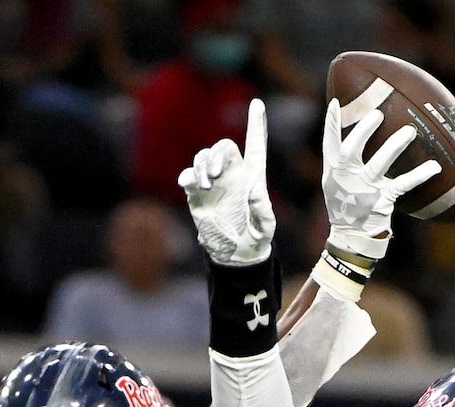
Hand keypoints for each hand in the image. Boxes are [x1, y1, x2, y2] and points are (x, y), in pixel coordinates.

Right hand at [180, 98, 275, 266]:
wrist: (236, 255)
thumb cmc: (257, 239)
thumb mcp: (266, 227)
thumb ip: (263, 209)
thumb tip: (254, 189)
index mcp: (252, 177)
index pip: (255, 145)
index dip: (256, 124)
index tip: (257, 104)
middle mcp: (232, 175)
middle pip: (223, 147)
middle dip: (216, 154)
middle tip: (215, 175)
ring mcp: (214, 183)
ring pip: (204, 158)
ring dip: (202, 166)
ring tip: (206, 185)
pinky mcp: (198, 194)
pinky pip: (190, 177)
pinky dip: (188, 177)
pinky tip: (188, 184)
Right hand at [321, 97, 441, 258]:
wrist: (351, 237)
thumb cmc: (345, 204)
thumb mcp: (335, 183)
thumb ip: (342, 160)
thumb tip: (355, 130)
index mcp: (333, 172)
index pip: (330, 145)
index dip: (330, 125)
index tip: (335, 103)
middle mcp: (347, 179)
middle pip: (351, 150)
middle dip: (364, 131)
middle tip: (378, 113)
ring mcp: (364, 191)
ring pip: (379, 164)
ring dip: (394, 146)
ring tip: (410, 131)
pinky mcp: (382, 202)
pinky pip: (403, 185)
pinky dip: (420, 175)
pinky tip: (434, 166)